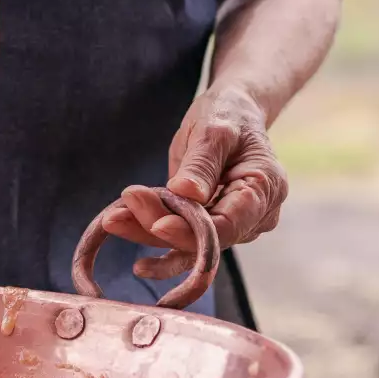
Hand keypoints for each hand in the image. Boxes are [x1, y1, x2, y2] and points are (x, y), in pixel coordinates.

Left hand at [101, 82, 286, 274]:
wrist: (232, 111)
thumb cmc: (228, 114)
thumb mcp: (214, 129)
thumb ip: (203, 163)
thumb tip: (187, 194)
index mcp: (265, 188)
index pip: (229, 224)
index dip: (192, 231)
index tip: (157, 224)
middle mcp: (255, 215)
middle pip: (206, 238)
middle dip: (160, 227)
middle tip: (119, 211)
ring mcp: (234, 223)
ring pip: (191, 242)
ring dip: (149, 233)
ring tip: (114, 220)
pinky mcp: (213, 224)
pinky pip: (187, 241)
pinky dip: (158, 242)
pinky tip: (139, 265)